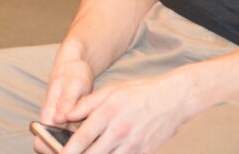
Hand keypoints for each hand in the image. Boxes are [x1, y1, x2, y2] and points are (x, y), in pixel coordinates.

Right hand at [34, 57, 93, 153]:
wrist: (75, 67)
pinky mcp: (71, 125)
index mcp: (48, 114)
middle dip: (68, 149)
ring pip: (66, 144)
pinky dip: (85, 140)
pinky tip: (98, 136)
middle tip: (89, 145)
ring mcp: (62, 125)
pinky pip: (75, 138)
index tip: (68, 150)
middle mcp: (53, 123)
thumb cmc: (72, 73)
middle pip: (53, 147)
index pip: (40, 141)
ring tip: (95, 141)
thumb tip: (58, 120)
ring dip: (78, 146)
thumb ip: (66, 102)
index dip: (50, 149)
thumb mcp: (73, 85)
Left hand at [60, 72, 198, 153]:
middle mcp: (119, 131)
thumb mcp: (111, 90)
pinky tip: (107, 151)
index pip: (82, 137)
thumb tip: (65, 116)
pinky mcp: (143, 153)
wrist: (174, 99)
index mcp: (108, 113)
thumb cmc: (140, 92)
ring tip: (89, 152)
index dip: (68, 150)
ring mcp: (133, 145)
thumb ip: (86, 104)